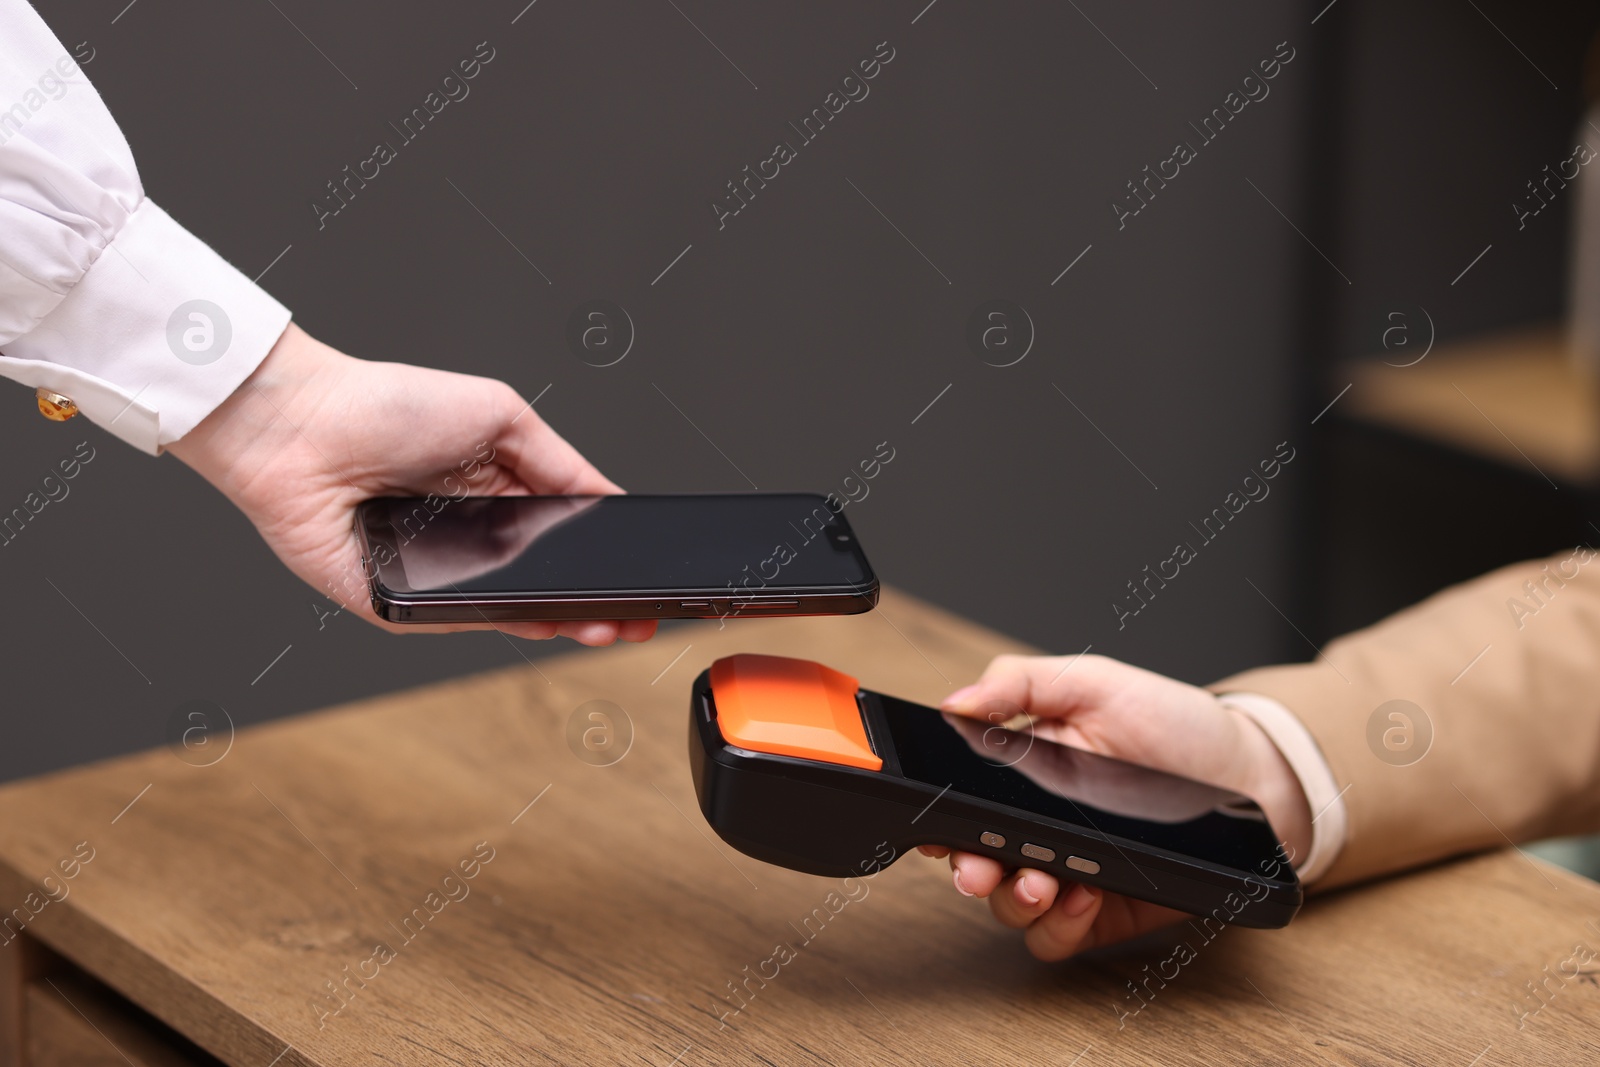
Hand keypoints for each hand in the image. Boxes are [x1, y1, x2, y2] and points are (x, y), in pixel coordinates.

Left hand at [168, 323, 657, 645]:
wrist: (301, 426)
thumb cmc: (386, 405)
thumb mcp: (499, 415)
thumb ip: (560, 460)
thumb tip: (611, 498)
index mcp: (494, 491)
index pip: (561, 536)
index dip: (602, 556)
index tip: (643, 573)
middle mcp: (467, 537)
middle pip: (542, 582)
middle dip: (593, 601)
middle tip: (637, 615)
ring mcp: (435, 574)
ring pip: (508, 611)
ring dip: (558, 621)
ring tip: (603, 624)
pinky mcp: (398, 604)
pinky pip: (456, 620)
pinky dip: (497, 622)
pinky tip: (539, 619)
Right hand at [920, 653, 1309, 960]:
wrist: (1249, 775)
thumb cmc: (1176, 725)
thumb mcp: (1094, 682)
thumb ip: (1019, 684)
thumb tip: (955, 702)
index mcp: (1021, 771)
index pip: (960, 805)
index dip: (941, 821)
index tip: (940, 828)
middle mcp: (1037, 827)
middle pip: (975, 865)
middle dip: (969, 872)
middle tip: (982, 868)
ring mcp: (1068, 872)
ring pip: (1008, 909)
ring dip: (1015, 901)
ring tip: (1044, 881)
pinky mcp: (1101, 913)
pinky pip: (1055, 939)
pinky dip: (1058, 926)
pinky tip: (1083, 894)